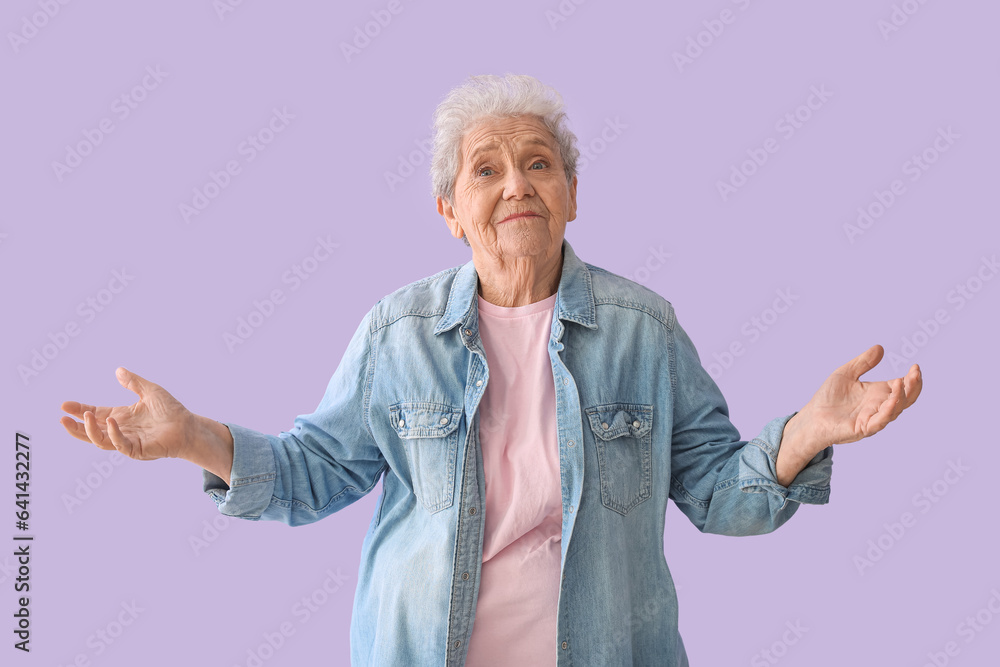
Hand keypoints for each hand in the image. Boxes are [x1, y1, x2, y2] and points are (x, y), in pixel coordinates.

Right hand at [60, 367, 197, 460]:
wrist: (189, 426)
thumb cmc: (171, 410)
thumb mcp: (150, 391)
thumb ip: (134, 382)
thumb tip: (118, 370)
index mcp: (122, 417)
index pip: (95, 414)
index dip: (80, 410)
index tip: (65, 405)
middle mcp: (121, 430)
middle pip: (91, 431)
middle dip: (75, 426)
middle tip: (62, 418)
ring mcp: (128, 441)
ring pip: (100, 441)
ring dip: (89, 430)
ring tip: (82, 416)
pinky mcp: (137, 450)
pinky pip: (120, 444)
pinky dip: (112, 434)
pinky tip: (109, 421)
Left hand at [792, 344, 922, 452]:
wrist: (811, 417)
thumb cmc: (828, 397)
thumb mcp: (846, 373)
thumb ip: (863, 362)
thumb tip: (880, 347)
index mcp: (878, 393)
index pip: (902, 386)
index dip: (912, 379)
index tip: (915, 367)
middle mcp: (879, 406)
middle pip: (905, 398)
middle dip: (913, 386)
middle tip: (916, 373)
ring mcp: (873, 418)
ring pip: (895, 410)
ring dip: (902, 396)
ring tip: (903, 381)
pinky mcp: (863, 428)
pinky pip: (880, 421)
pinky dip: (888, 410)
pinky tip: (892, 399)